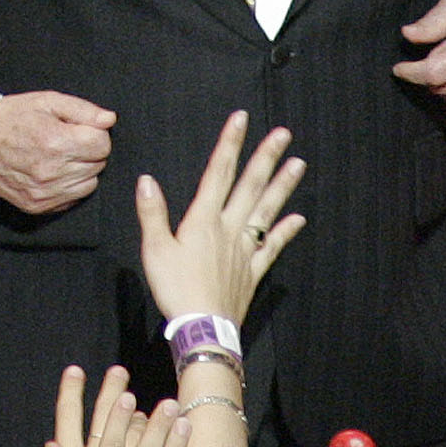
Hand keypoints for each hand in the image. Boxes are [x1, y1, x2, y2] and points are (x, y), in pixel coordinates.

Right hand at [0, 92, 114, 215]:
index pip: (102, 144)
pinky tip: (54, 171)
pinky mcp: (37, 206)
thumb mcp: (47, 101)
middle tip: (68, 140)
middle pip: (98, 164)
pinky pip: (72, 199)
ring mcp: (44, 192)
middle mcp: (51, 172)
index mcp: (55, 142)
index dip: (94, 133)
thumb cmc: (11, 117)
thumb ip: (83, 110)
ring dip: (82, 169)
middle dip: (88, 150)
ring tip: (61, 155)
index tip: (79, 128)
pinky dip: (69, 185)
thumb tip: (109, 120)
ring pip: (89, 184)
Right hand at [132, 112, 305, 324]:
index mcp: (203, 220)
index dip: (230, 143)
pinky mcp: (253, 271)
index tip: (242, 119)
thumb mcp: (154, 250)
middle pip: (250, 186)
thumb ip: (152, 213)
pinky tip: (298, 218)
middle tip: (284, 134)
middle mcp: (229, 229)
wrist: (203, 327)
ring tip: (299, 164)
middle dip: (266, 157)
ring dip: (283, 186)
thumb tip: (147, 180)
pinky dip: (286, 232)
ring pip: (267, 211)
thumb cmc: (175, 289)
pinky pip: (272, 247)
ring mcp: (245, 250)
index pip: (219, 172)